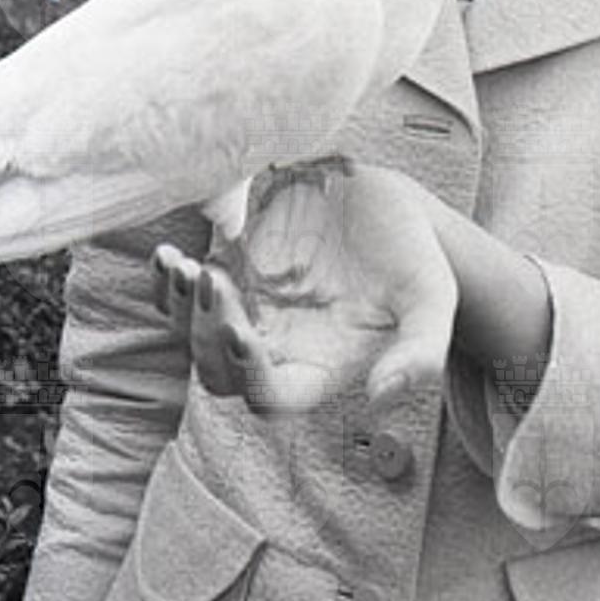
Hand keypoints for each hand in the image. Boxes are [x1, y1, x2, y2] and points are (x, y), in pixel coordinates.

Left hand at [152, 159, 457, 416]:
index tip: (243, 333)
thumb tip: (382, 400)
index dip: (249, 376)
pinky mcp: (229, 270)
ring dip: (180, 309)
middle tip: (213, 281)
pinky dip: (167, 282)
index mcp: (320, 368)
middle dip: (206, 335)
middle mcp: (277, 348)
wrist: (388, 201)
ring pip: (190, 335)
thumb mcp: (432, 298)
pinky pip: (181, 294)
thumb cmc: (413, 255)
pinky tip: (169, 258)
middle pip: (218, 373)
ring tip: (185, 267)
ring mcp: (247, 310)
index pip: (271, 398)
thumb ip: (420, 353)